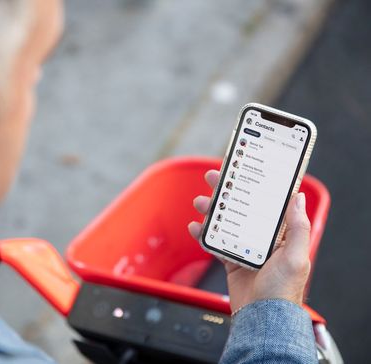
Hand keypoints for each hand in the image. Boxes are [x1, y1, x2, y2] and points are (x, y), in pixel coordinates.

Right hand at [188, 170, 311, 311]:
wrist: (262, 317)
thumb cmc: (283, 290)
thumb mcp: (296, 256)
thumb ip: (298, 227)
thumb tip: (299, 198)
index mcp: (279, 235)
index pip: (265, 204)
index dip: (253, 186)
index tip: (241, 171)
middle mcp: (261, 239)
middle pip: (241, 209)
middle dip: (226, 193)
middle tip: (213, 179)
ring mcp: (244, 249)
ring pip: (225, 223)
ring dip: (211, 211)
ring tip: (199, 203)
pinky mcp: (231, 261)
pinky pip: (214, 244)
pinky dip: (203, 235)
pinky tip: (194, 227)